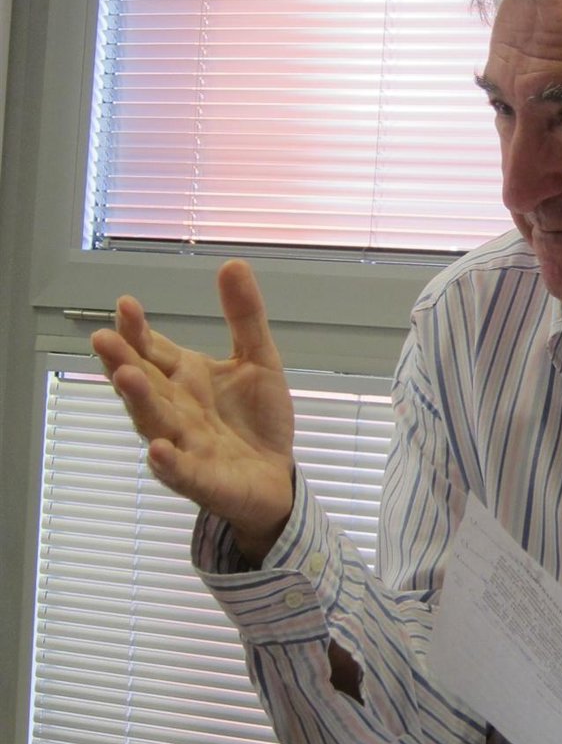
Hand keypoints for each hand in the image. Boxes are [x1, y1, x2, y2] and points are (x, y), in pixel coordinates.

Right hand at [91, 259, 295, 562]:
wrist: (276, 477)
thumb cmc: (257, 420)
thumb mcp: (259, 360)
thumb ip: (244, 316)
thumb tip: (234, 263)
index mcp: (185, 378)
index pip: (153, 350)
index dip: (138, 331)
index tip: (127, 304)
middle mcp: (175, 410)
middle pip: (143, 384)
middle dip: (123, 362)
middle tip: (104, 338)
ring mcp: (184, 446)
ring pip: (155, 423)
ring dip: (139, 401)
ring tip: (126, 377)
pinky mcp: (203, 480)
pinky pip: (182, 472)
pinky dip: (169, 463)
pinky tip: (159, 450)